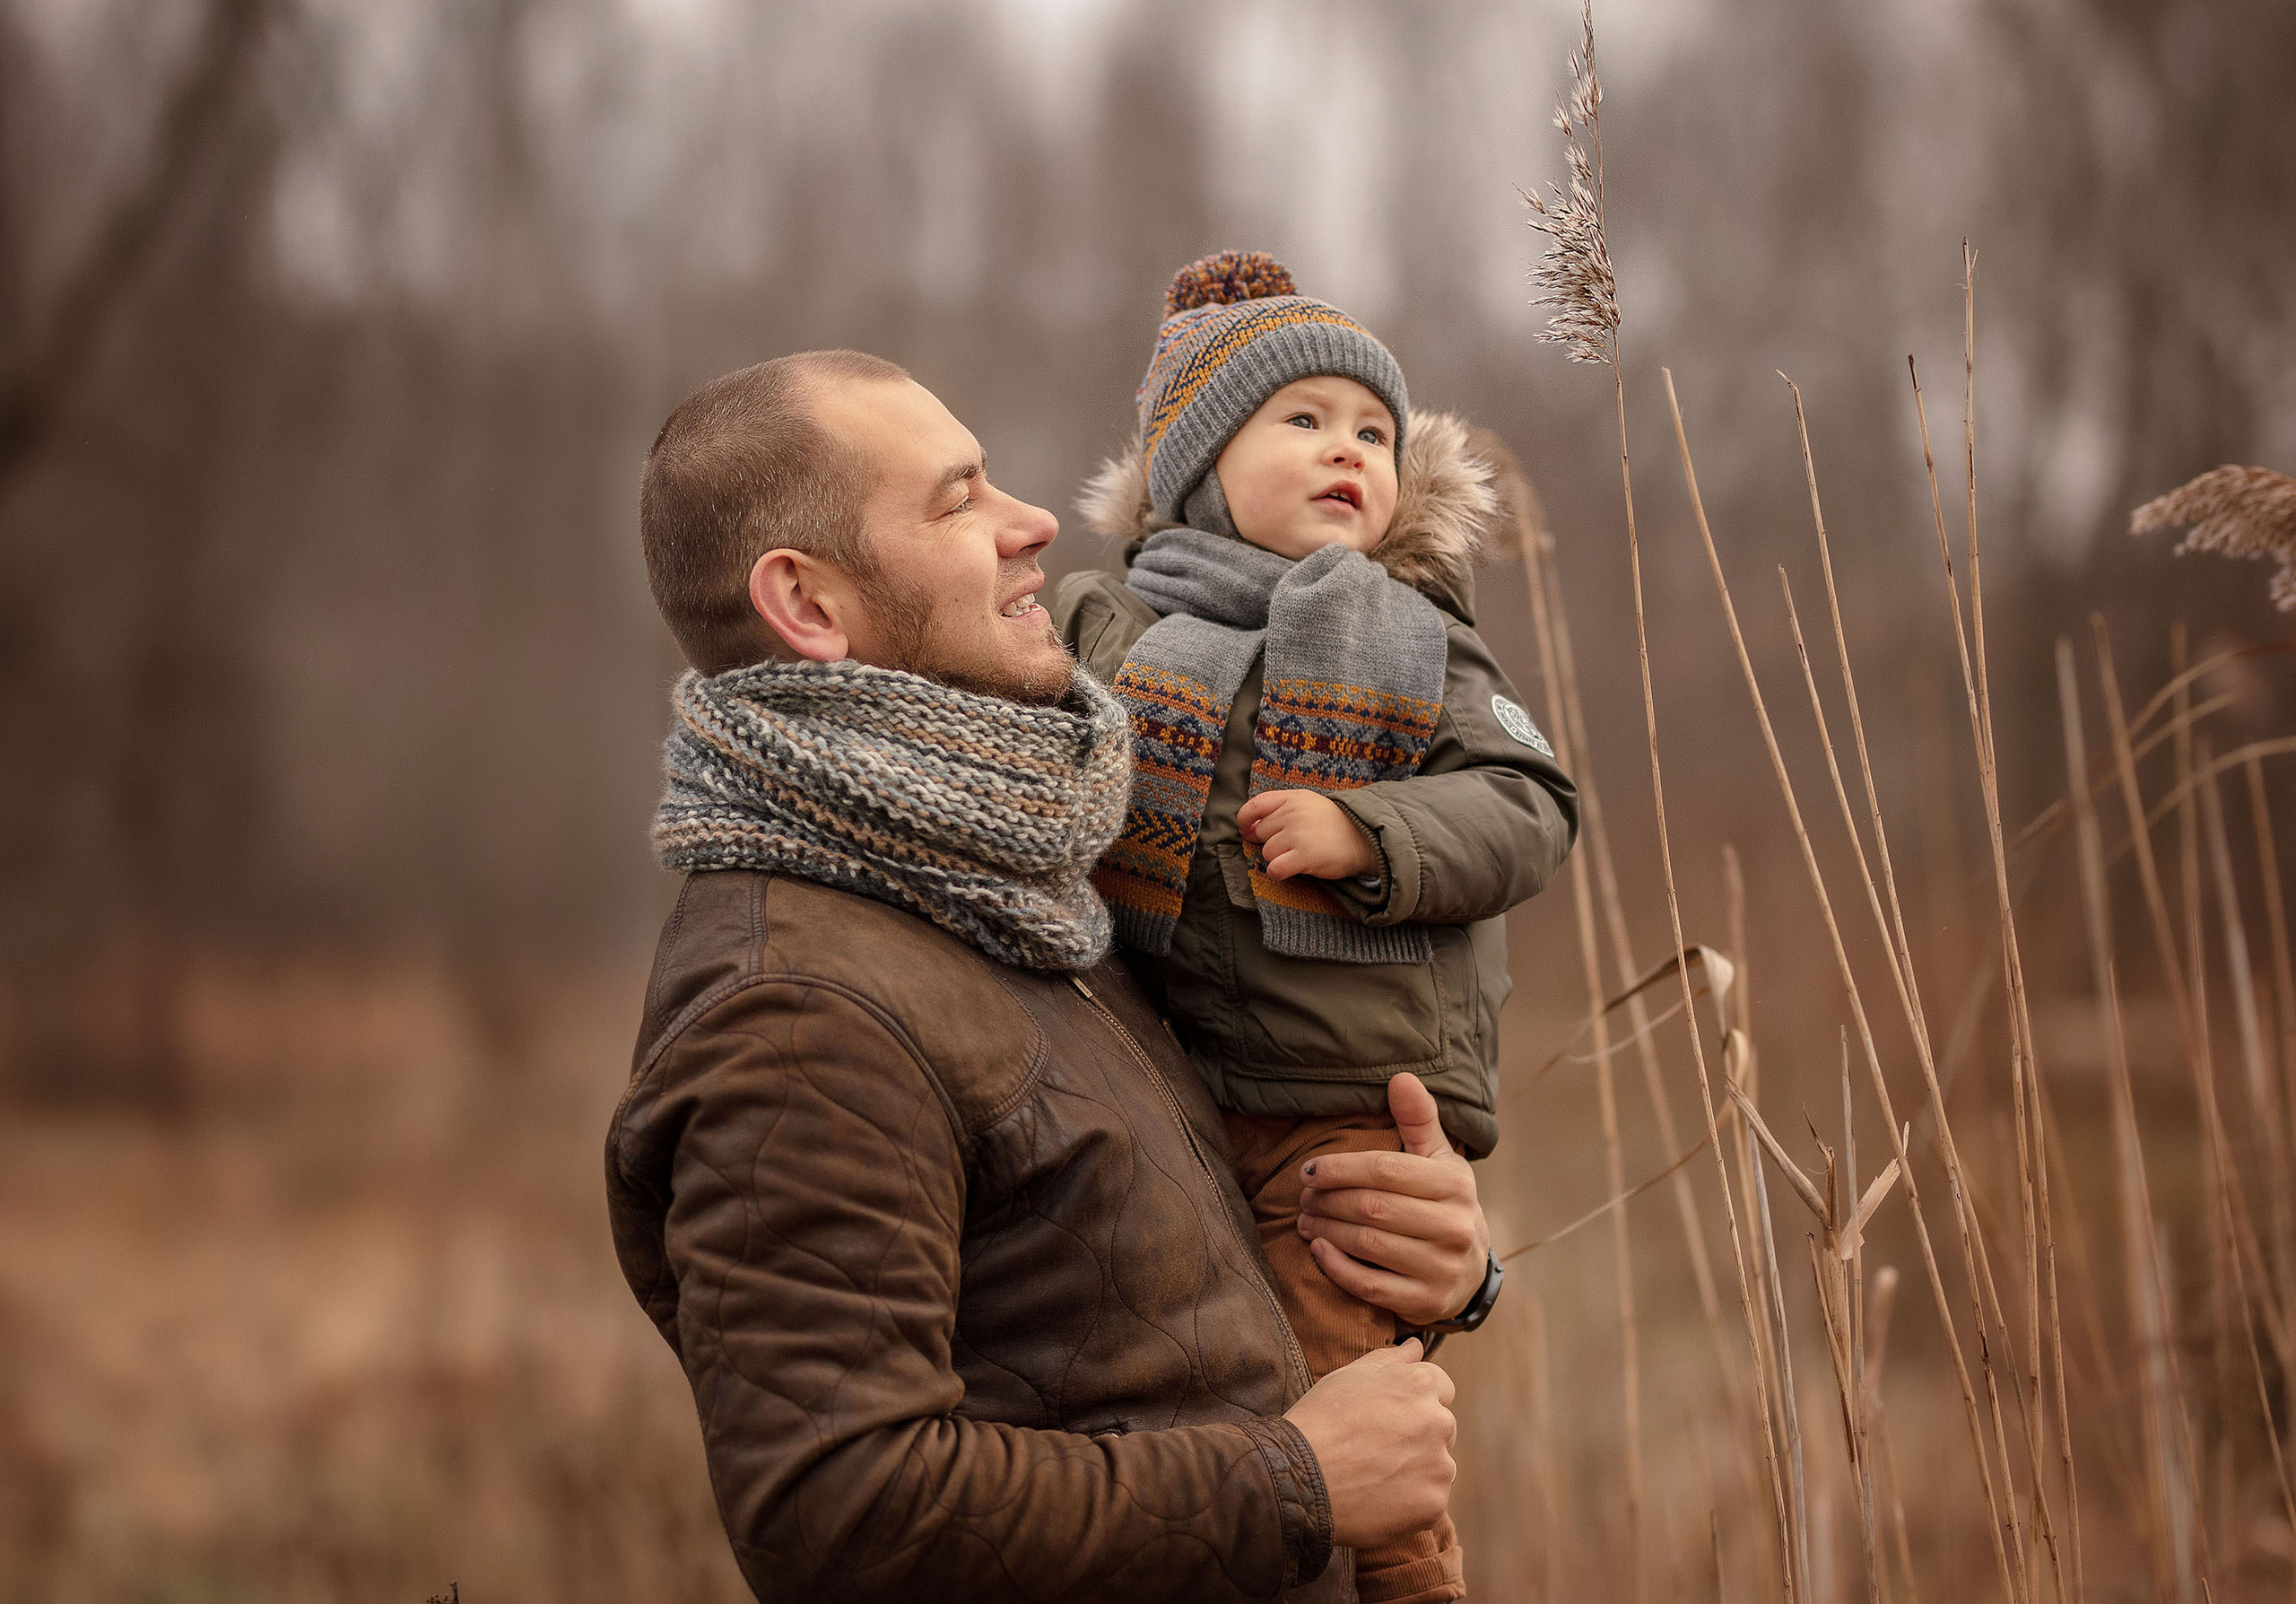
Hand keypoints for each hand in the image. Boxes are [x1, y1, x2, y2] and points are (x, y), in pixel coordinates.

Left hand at [1237, 790, 1376, 881]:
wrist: (1364, 840)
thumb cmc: (1333, 825)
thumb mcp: (1308, 805)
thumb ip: (1279, 810)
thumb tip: (1248, 829)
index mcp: (1293, 798)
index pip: (1255, 805)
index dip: (1245, 820)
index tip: (1247, 831)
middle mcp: (1293, 813)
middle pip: (1261, 834)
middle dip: (1272, 843)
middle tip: (1294, 845)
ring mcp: (1298, 834)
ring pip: (1267, 853)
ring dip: (1278, 858)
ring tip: (1300, 854)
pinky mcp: (1304, 856)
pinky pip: (1274, 869)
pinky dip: (1278, 873)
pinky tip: (1291, 870)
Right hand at [1283, 1338, 1456, 1548]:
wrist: (1300, 1475)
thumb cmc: (1321, 1419)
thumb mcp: (1350, 1376)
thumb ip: (1390, 1359)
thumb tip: (1416, 1346)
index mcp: (1420, 1385)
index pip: (1441, 1388)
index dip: (1413, 1401)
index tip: (1388, 1417)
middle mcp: (1439, 1422)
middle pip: (1441, 1428)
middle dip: (1419, 1435)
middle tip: (1376, 1448)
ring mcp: (1440, 1465)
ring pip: (1438, 1465)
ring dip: (1417, 1470)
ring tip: (1374, 1475)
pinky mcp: (1434, 1503)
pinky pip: (1430, 1500)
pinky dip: (1410, 1502)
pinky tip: (1378, 1498)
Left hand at [1297, 1073, 1489, 1327]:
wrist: (1469, 1273)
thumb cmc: (1442, 1204)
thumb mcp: (1438, 1160)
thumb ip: (1418, 1119)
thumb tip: (1400, 1076)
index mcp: (1456, 1185)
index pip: (1386, 1169)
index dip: (1340, 1168)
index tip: (1309, 1170)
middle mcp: (1455, 1227)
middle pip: (1372, 1207)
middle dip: (1328, 1199)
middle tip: (1304, 1197)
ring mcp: (1442, 1268)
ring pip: (1368, 1243)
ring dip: (1326, 1229)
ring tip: (1305, 1219)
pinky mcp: (1426, 1303)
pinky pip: (1369, 1284)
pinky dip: (1336, 1266)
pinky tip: (1318, 1250)